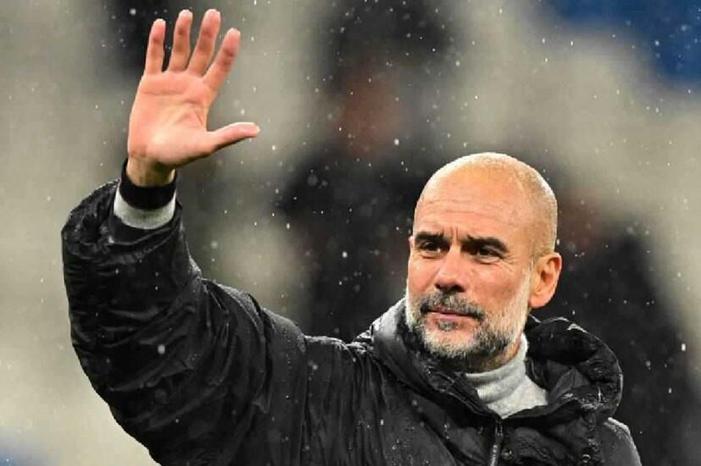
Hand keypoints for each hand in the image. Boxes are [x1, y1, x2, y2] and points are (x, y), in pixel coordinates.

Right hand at [126, 9, 259, 185]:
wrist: (150, 157)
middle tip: (214, 14)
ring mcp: (170, 82)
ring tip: (187, 14)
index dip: (227, 51)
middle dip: (207, 34)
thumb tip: (256, 130)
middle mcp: (189, 85)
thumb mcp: (206, 145)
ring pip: (178, 51)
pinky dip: (157, 42)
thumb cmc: (179, 154)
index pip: (219, 69)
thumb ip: (228, 135)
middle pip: (201, 54)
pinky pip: (154, 58)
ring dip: (183, 33)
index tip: (234, 33)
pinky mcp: (150, 84)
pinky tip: (160, 25)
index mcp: (203, 97)